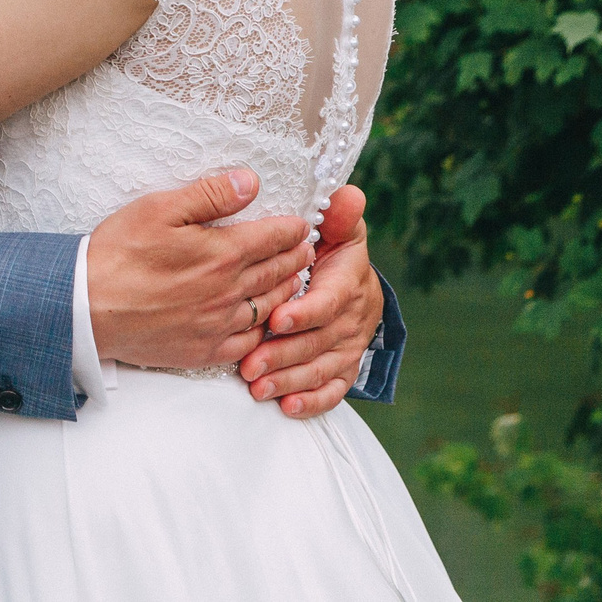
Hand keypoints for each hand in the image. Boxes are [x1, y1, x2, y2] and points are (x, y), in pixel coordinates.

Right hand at [87, 168, 314, 370]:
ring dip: (287, 290)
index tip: (301, 224)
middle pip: (278, 271)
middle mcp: (229, 291)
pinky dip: (265, 328)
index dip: (293, 228)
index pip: (274, 237)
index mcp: (222, 253)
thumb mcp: (159, 208)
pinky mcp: (206, 350)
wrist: (88, 307)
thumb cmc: (119, 253)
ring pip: (270, 306)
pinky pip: (250, 341)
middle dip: (296, 257)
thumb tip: (251, 182)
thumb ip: (210, 194)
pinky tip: (264, 319)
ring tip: (293, 279)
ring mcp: (220, 324)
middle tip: (305, 249)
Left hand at [240, 184, 388, 418]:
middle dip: (284, 354)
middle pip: (319, 342)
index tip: (275, 319)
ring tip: (256, 385)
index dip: (305, 313)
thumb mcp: (336, 228)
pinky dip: (313, 401)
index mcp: (349, 281)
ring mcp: (349, 346)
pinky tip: (287, 407)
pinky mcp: (344, 367)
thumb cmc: (332, 250)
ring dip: (289, 380)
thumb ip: (337, 215)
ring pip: (322, 369)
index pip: (329, 301)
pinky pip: (333, 389)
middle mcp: (353, 318)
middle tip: (249, 364)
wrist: (352, 283)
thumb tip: (347, 194)